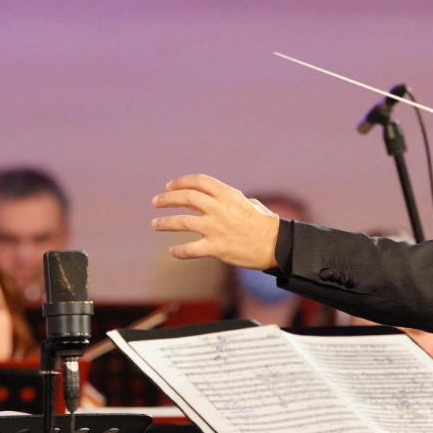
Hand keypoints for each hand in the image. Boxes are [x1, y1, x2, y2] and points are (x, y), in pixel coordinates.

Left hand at [150, 174, 280, 268]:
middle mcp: (220, 209)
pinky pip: (191, 249)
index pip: (199, 181)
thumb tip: (227, 200)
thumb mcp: (251, 204)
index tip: (169, 186)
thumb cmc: (266, 225)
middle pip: (187, 198)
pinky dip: (179, 250)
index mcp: (228, 195)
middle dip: (167, 199)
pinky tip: (172, 251)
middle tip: (156, 202)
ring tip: (155, 224)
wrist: (277, 245)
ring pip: (183, 222)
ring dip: (166, 223)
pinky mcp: (217, 248)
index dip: (181, 182)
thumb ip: (234, 200)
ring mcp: (217, 228)